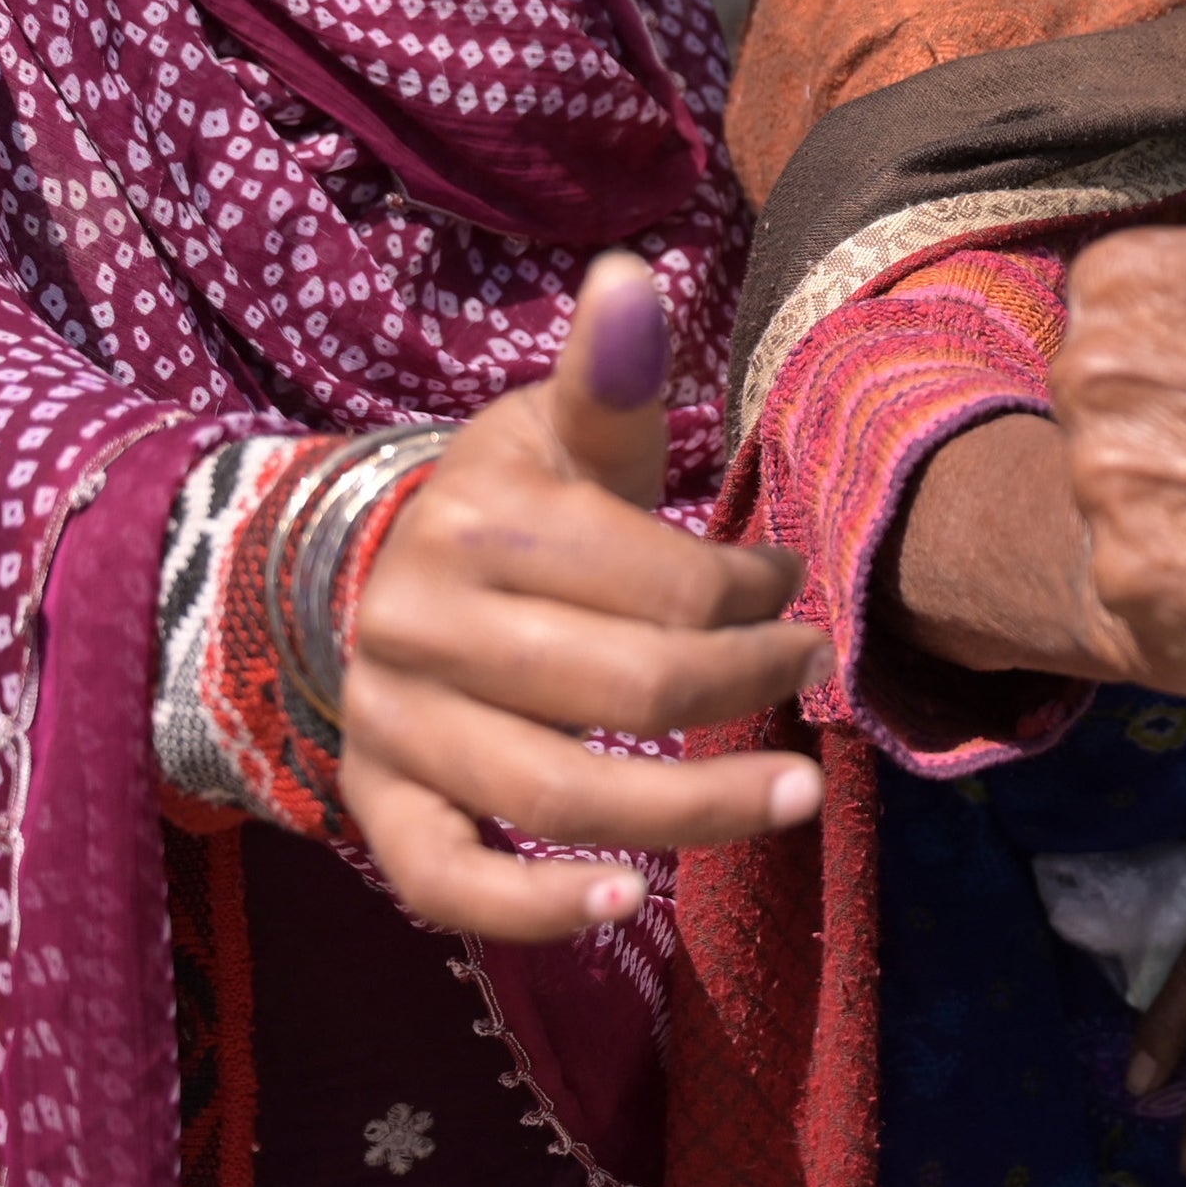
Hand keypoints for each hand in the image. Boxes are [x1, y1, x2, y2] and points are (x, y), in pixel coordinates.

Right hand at [345, 253, 826, 941]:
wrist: (372, 575)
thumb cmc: (513, 502)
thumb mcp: (563, 433)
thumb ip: (612, 376)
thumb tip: (634, 279)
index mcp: (479, 522)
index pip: (664, 586)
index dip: (754, 595)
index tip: (790, 588)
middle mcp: (420, 625)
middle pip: (628, 688)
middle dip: (749, 687)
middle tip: (812, 673)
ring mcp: (393, 724)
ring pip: (559, 793)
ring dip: (694, 808)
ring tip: (796, 796)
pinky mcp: (380, 805)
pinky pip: (447, 881)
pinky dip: (535, 907)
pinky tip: (628, 902)